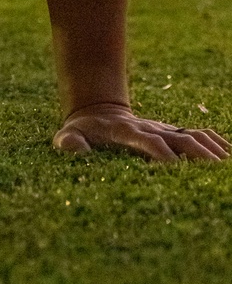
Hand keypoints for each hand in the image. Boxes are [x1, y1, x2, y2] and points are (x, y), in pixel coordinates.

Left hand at [54, 103, 229, 162]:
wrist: (97, 111)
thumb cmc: (82, 131)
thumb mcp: (67, 135)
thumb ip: (68, 142)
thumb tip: (75, 149)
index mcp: (126, 132)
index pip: (147, 140)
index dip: (160, 151)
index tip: (173, 166)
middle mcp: (150, 129)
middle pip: (179, 137)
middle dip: (197, 154)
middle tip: (214, 172)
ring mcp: (163, 129)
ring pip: (192, 135)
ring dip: (210, 150)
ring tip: (225, 167)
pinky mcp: (171, 132)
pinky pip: (198, 134)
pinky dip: (214, 142)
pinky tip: (227, 155)